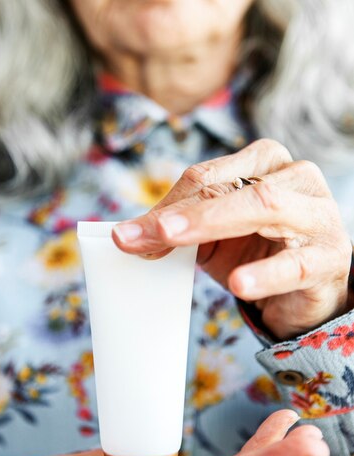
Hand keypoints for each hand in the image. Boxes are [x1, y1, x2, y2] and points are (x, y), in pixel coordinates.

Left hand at [112, 139, 351, 338]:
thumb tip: (127, 236)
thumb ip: (177, 230)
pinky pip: (297, 263)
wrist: (303, 290)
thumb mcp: (212, 237)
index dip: (167, 206)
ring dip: (215, 225)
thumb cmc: (257, 252)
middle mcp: (295, 177)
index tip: (127, 236)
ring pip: (266, 207)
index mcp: (263, 163)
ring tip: (177, 242)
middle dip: (186, 211)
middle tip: (150, 232)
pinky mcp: (331, 256)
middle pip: (235, 186)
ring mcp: (317, 214)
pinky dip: (266, 274)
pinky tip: (240, 284)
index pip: (208, 177)